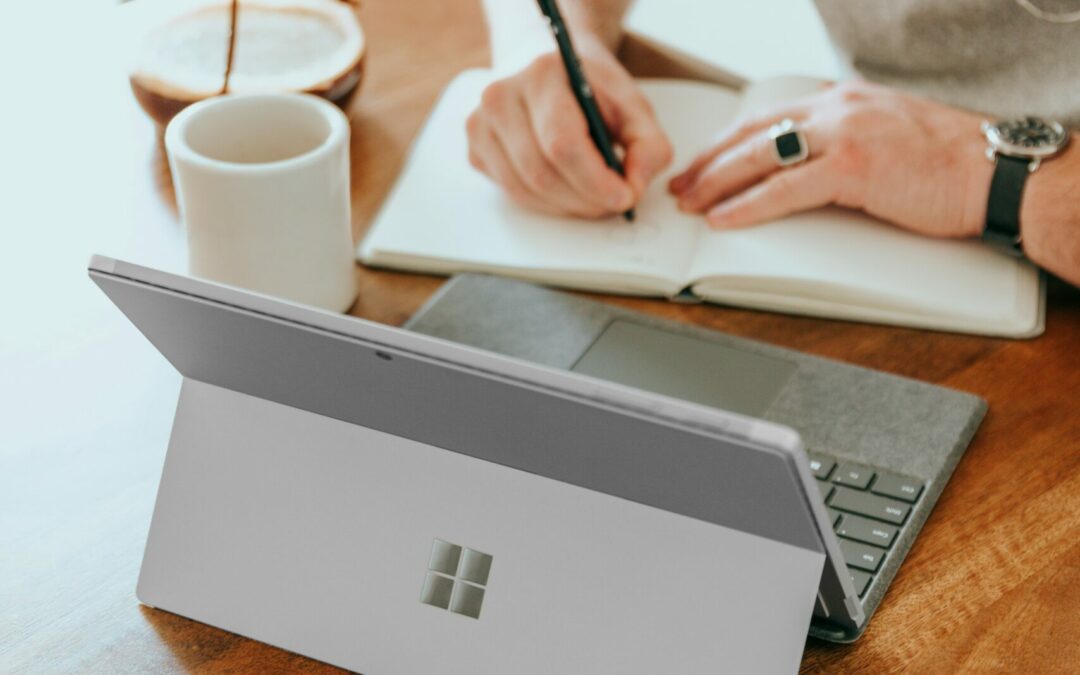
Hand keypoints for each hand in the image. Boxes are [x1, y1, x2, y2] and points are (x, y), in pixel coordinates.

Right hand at [466, 45, 672, 217]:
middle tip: (614, 203)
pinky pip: (513, 194)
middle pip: (542, 173)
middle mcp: (501, 97)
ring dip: (567, 206)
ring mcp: (481, 125)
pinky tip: (566, 188)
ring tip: (594, 198)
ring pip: (525, 191)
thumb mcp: (634, 108)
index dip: (595, 181)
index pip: (562, 144)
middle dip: (585, 200)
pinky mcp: (476, 150)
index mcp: (542, 75)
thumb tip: (635, 186)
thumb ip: (649, 146)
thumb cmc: (592, 92)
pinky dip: (547, 203)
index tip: (625, 197)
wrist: (552, 74)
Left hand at [668, 80, 993, 238]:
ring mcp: (843, 135)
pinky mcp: (852, 167)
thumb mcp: (885, 138)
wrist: (995, 170)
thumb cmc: (948, 163)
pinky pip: (784, 188)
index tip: (703, 163)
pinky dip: (749, 205)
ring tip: (690, 204)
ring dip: (717, 183)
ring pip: (759, 157)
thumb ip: (843, 145)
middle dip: (710, 162)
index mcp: (843, 101)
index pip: (767, 118)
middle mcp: (837, 109)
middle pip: (752, 134)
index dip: (728, 143)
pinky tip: (724, 218)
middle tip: (680, 186)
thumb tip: (804, 172)